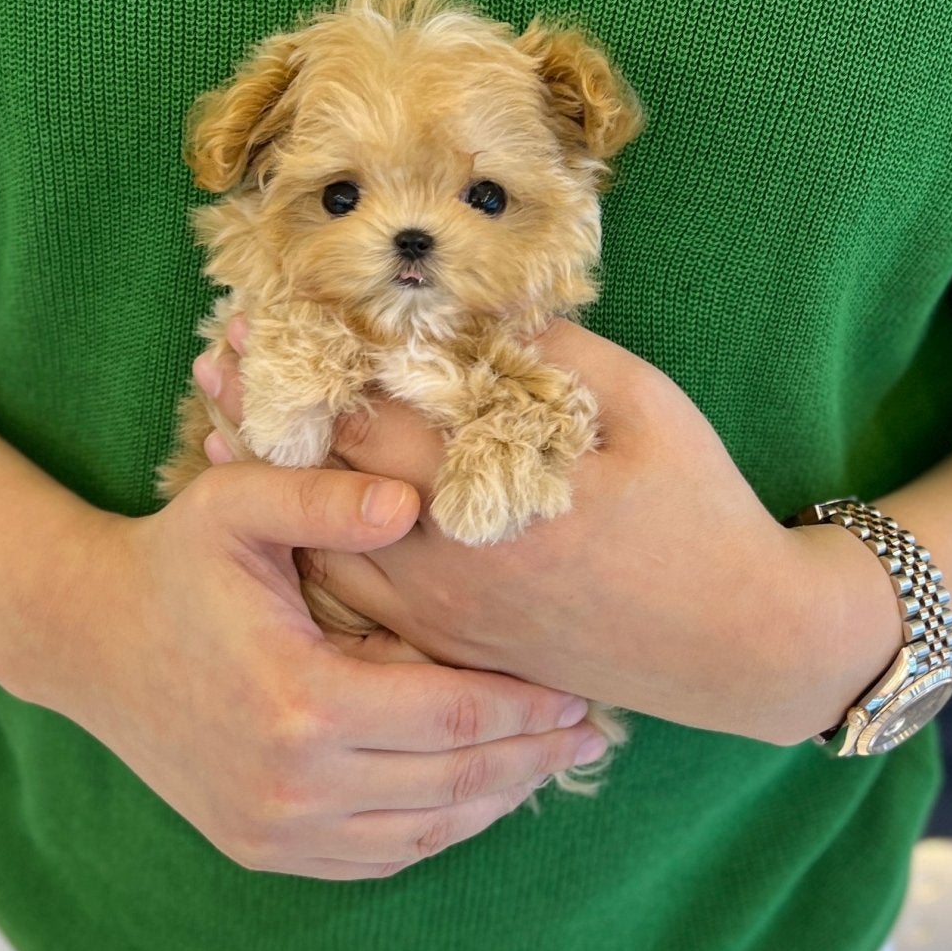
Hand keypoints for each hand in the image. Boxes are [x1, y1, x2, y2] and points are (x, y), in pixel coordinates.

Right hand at [23, 464, 610, 880]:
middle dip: (530, 758)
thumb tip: (415, 501)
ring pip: (423, 833)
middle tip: (592, 734)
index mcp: (301, 702)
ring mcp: (275, 829)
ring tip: (547, 764)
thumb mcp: (236, 504)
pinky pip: (377, 857)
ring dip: (494, 801)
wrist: (88, 640)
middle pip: (452, 785)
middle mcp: (292, 784)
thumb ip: (325, 497)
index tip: (580, 690)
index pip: (451, 716)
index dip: (524, 706)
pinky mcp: (262, 849)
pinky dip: (437, 830)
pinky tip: (474, 794)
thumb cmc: (173, 560)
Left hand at [194, 317, 845, 746]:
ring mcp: (447, 616)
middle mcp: (453, 565)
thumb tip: (478, 303)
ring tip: (222, 422)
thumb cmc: (701, 515)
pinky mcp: (456, 647)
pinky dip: (313, 544)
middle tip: (211, 358)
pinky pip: (357, 599)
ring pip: (329, 544)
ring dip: (275, 482)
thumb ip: (558, 353)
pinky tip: (283, 509)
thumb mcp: (647, 410)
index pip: (372, 421)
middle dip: (268, 412)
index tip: (253, 318)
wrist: (739, 647)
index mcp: (496, 497)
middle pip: (329, 481)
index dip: (306, 365)